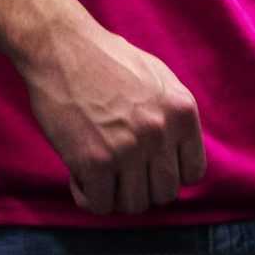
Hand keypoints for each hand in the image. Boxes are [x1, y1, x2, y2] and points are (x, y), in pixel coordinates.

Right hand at [19, 19, 205, 215]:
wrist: (61, 49)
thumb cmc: (106, 60)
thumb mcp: (159, 78)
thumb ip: (173, 116)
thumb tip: (178, 154)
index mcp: (181, 111)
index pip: (193, 172)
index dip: (170, 174)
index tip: (150, 168)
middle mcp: (160, 132)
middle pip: (164, 194)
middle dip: (143, 188)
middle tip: (122, 174)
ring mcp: (128, 150)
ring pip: (133, 205)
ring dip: (115, 195)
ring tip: (101, 173)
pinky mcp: (94, 162)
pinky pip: (100, 205)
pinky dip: (89, 197)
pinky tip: (81, 176)